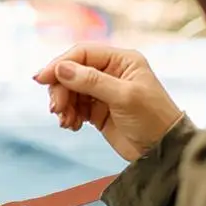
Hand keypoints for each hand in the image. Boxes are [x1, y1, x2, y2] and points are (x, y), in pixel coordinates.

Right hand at [34, 43, 182, 161]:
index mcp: (122, 60)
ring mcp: (103, 91)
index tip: (42, 79)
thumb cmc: (153, 119)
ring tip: (66, 121)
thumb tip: (61, 68)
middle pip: (72, 72)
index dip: (60, 64)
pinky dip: (68, 115)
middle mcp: (111, 72)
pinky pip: (74, 107)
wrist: (163, 151)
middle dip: (61, 89)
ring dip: (63, 105)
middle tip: (57, 108)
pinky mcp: (97, 111)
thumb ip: (91, 81)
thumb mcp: (124, 97)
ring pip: (70, 90)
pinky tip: (72, 125)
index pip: (83, 54)